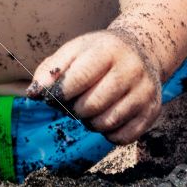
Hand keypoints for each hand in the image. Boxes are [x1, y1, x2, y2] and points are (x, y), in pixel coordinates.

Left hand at [26, 29, 161, 143]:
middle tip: (76, 103)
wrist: (142, 50)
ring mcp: (145, 91)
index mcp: (108, 50)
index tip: (56, 96)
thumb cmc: (100, 53)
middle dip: (76, 110)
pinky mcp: (152, 111)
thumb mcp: (75, 50)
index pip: (79, 78)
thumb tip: (34, 93)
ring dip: (91, 123)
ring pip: (107, 123)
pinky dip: (108, 134)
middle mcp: (131, 69)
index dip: (62, 93)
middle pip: (92, 105)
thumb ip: (51, 70)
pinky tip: (107, 117)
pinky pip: (123, 137)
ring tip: (91, 110)